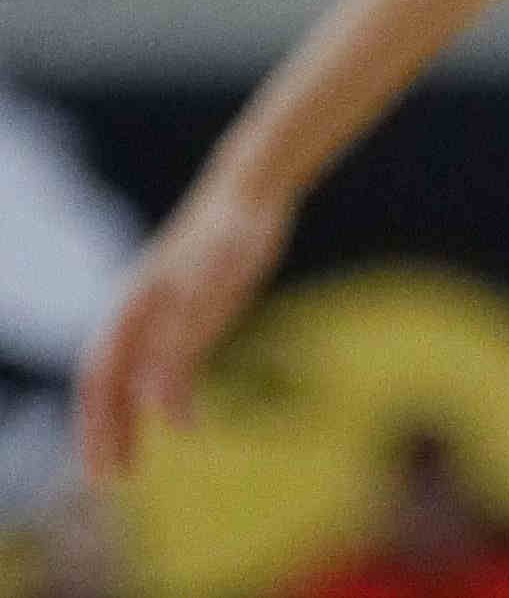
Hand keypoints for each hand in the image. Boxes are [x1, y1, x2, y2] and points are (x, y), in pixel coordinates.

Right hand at [75, 164, 294, 483]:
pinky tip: (179, 418)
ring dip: (128, 420)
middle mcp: (140, 310)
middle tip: (111, 479)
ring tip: (132, 467)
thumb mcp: (209, 289)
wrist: (255, 188)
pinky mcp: (190, 308)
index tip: (100, 466)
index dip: (95, 424)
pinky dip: (162, 395)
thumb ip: (181, 348)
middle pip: (108, 381)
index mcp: (133, 305)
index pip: (99, 376)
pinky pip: (165, 361)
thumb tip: (156, 411)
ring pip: (134, 375)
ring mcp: (163, 310)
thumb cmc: (230, 233)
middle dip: (104, 431)